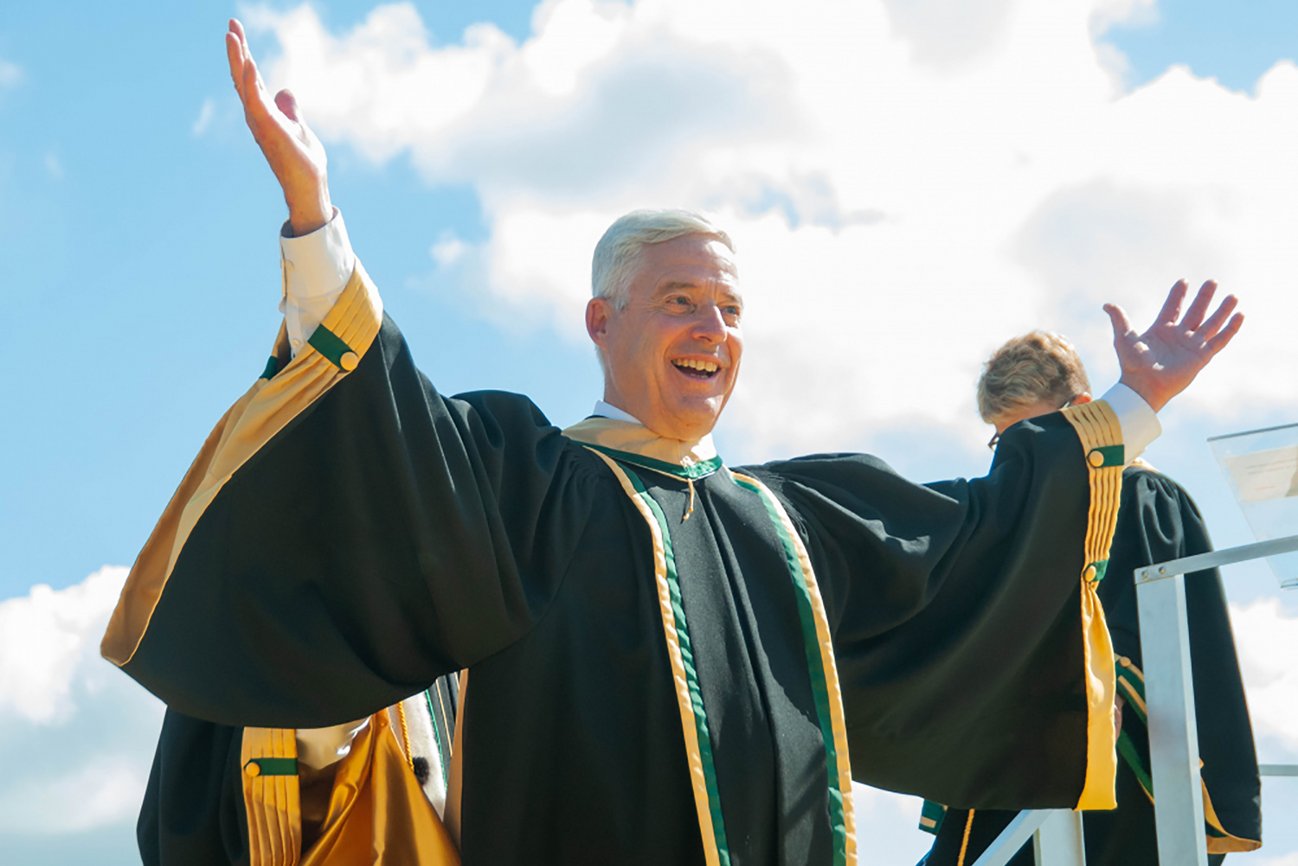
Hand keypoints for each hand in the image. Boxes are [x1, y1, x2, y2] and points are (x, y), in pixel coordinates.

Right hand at [226, 18, 330, 235]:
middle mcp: (257, 116)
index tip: (236, 31)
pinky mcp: (269, 129)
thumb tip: (284, 91)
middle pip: (243, 78)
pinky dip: (250, 81)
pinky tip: (247, 62)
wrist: (310, 186)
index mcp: (264, 113)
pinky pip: (256, 101)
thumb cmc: (303, 162)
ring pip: (245, 85)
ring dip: (238, 59)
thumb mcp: (299, 127)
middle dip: (237, 51)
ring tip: (232, 35)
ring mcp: (260, 122)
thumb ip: (290, 110)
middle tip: (231, 24)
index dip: (244, 56)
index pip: (251, 79)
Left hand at [1106, 279, 1243, 411]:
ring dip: (1222, 310)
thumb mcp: (1124, 338)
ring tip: (1232, 296)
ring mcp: (1191, 345)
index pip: (1173, 308)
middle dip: (1203, 298)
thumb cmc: (1132, 364)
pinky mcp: (1201, 356)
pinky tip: (1240, 315)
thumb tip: (1106, 304)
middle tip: (1212, 282)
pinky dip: (1230, 329)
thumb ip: (1119, 320)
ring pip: (1211, 324)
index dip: (1178, 295)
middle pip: (1195, 312)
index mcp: (1161, 330)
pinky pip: (1220, 340)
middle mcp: (1178, 336)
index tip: (1183, 282)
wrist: (1142, 385)